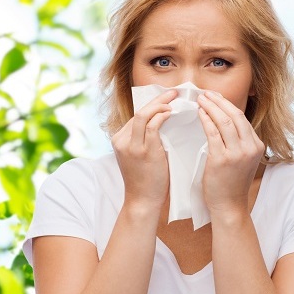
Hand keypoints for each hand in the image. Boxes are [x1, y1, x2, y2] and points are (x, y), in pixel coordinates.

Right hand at [112, 89, 176, 207]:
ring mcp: (131, 146)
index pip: (137, 116)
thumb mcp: (139, 156)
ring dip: (161, 104)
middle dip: (158, 99)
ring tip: (175, 99)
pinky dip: (162, 116)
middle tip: (174, 92)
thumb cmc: (145, 180)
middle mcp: (122, 140)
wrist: (142, 200)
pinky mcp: (143, 151)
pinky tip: (171, 113)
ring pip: (144, 115)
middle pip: (139, 111)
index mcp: (119, 139)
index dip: (152, 104)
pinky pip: (152, 126)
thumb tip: (162, 122)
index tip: (167, 98)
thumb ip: (144, 140)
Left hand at [197, 91, 264, 216]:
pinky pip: (213, 134)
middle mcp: (250, 147)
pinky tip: (199, 114)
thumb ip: (238, 142)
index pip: (242, 118)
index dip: (227, 104)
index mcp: (256, 145)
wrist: (229, 205)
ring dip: (211, 107)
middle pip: (235, 115)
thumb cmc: (231, 182)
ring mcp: (237, 153)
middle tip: (205, 93)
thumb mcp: (242, 159)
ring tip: (200, 99)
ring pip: (224, 121)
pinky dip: (206, 120)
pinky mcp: (222, 159)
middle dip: (219, 101)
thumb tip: (225, 122)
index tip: (215, 96)